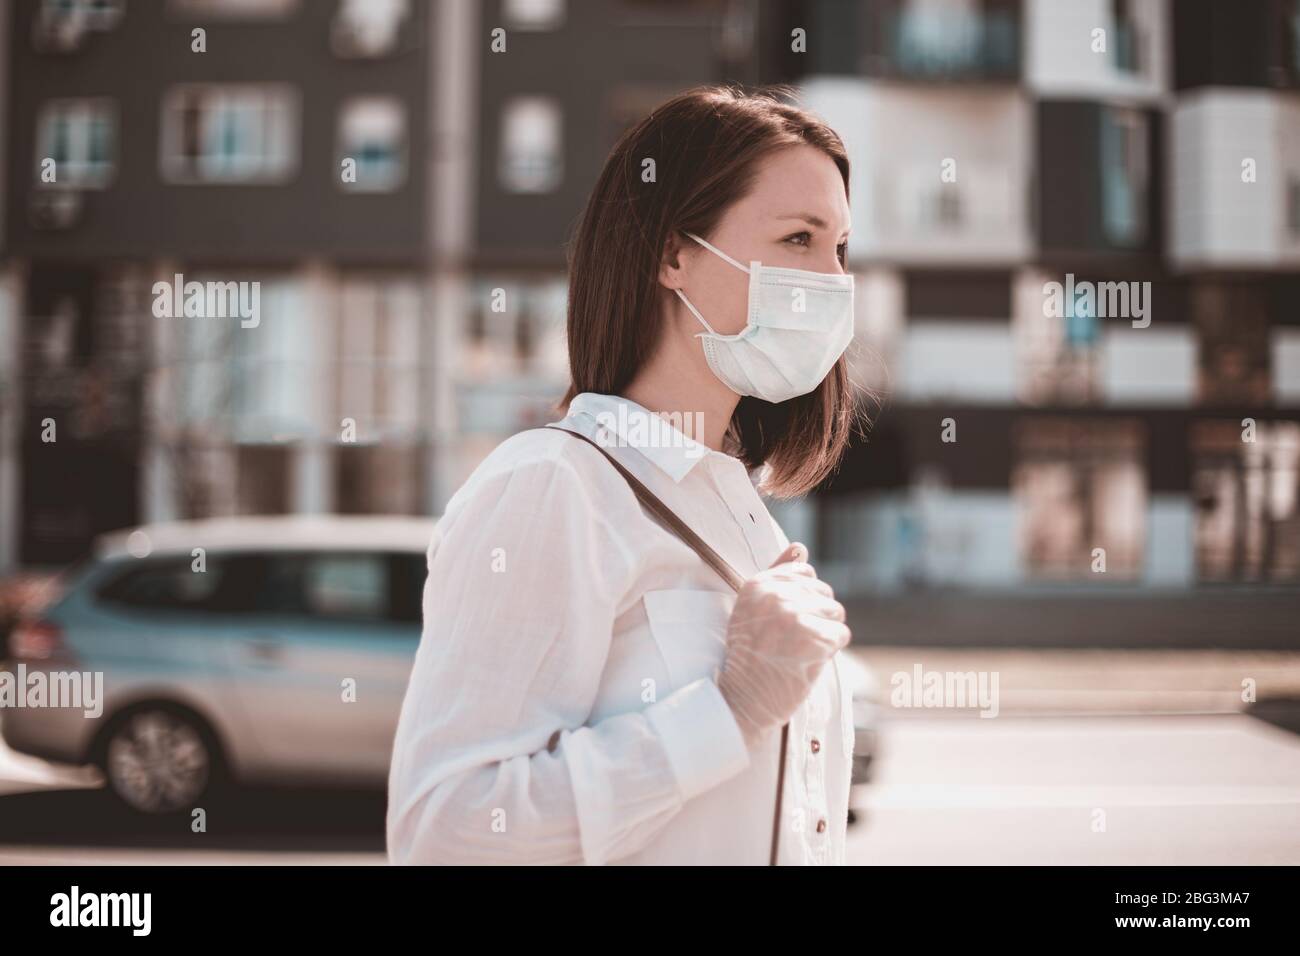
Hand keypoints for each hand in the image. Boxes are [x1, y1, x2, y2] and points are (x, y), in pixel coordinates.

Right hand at [716, 542, 849, 748]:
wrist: (744, 700)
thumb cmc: (750, 656)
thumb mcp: (753, 609)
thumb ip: (777, 574)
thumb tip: (800, 548)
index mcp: (757, 584)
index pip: (805, 573)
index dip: (803, 601)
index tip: (783, 623)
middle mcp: (774, 594)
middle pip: (824, 593)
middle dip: (816, 618)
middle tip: (790, 642)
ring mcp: (794, 615)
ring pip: (836, 613)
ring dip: (824, 635)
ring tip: (798, 651)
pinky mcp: (813, 638)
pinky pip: (841, 635)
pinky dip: (830, 652)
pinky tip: (807, 661)